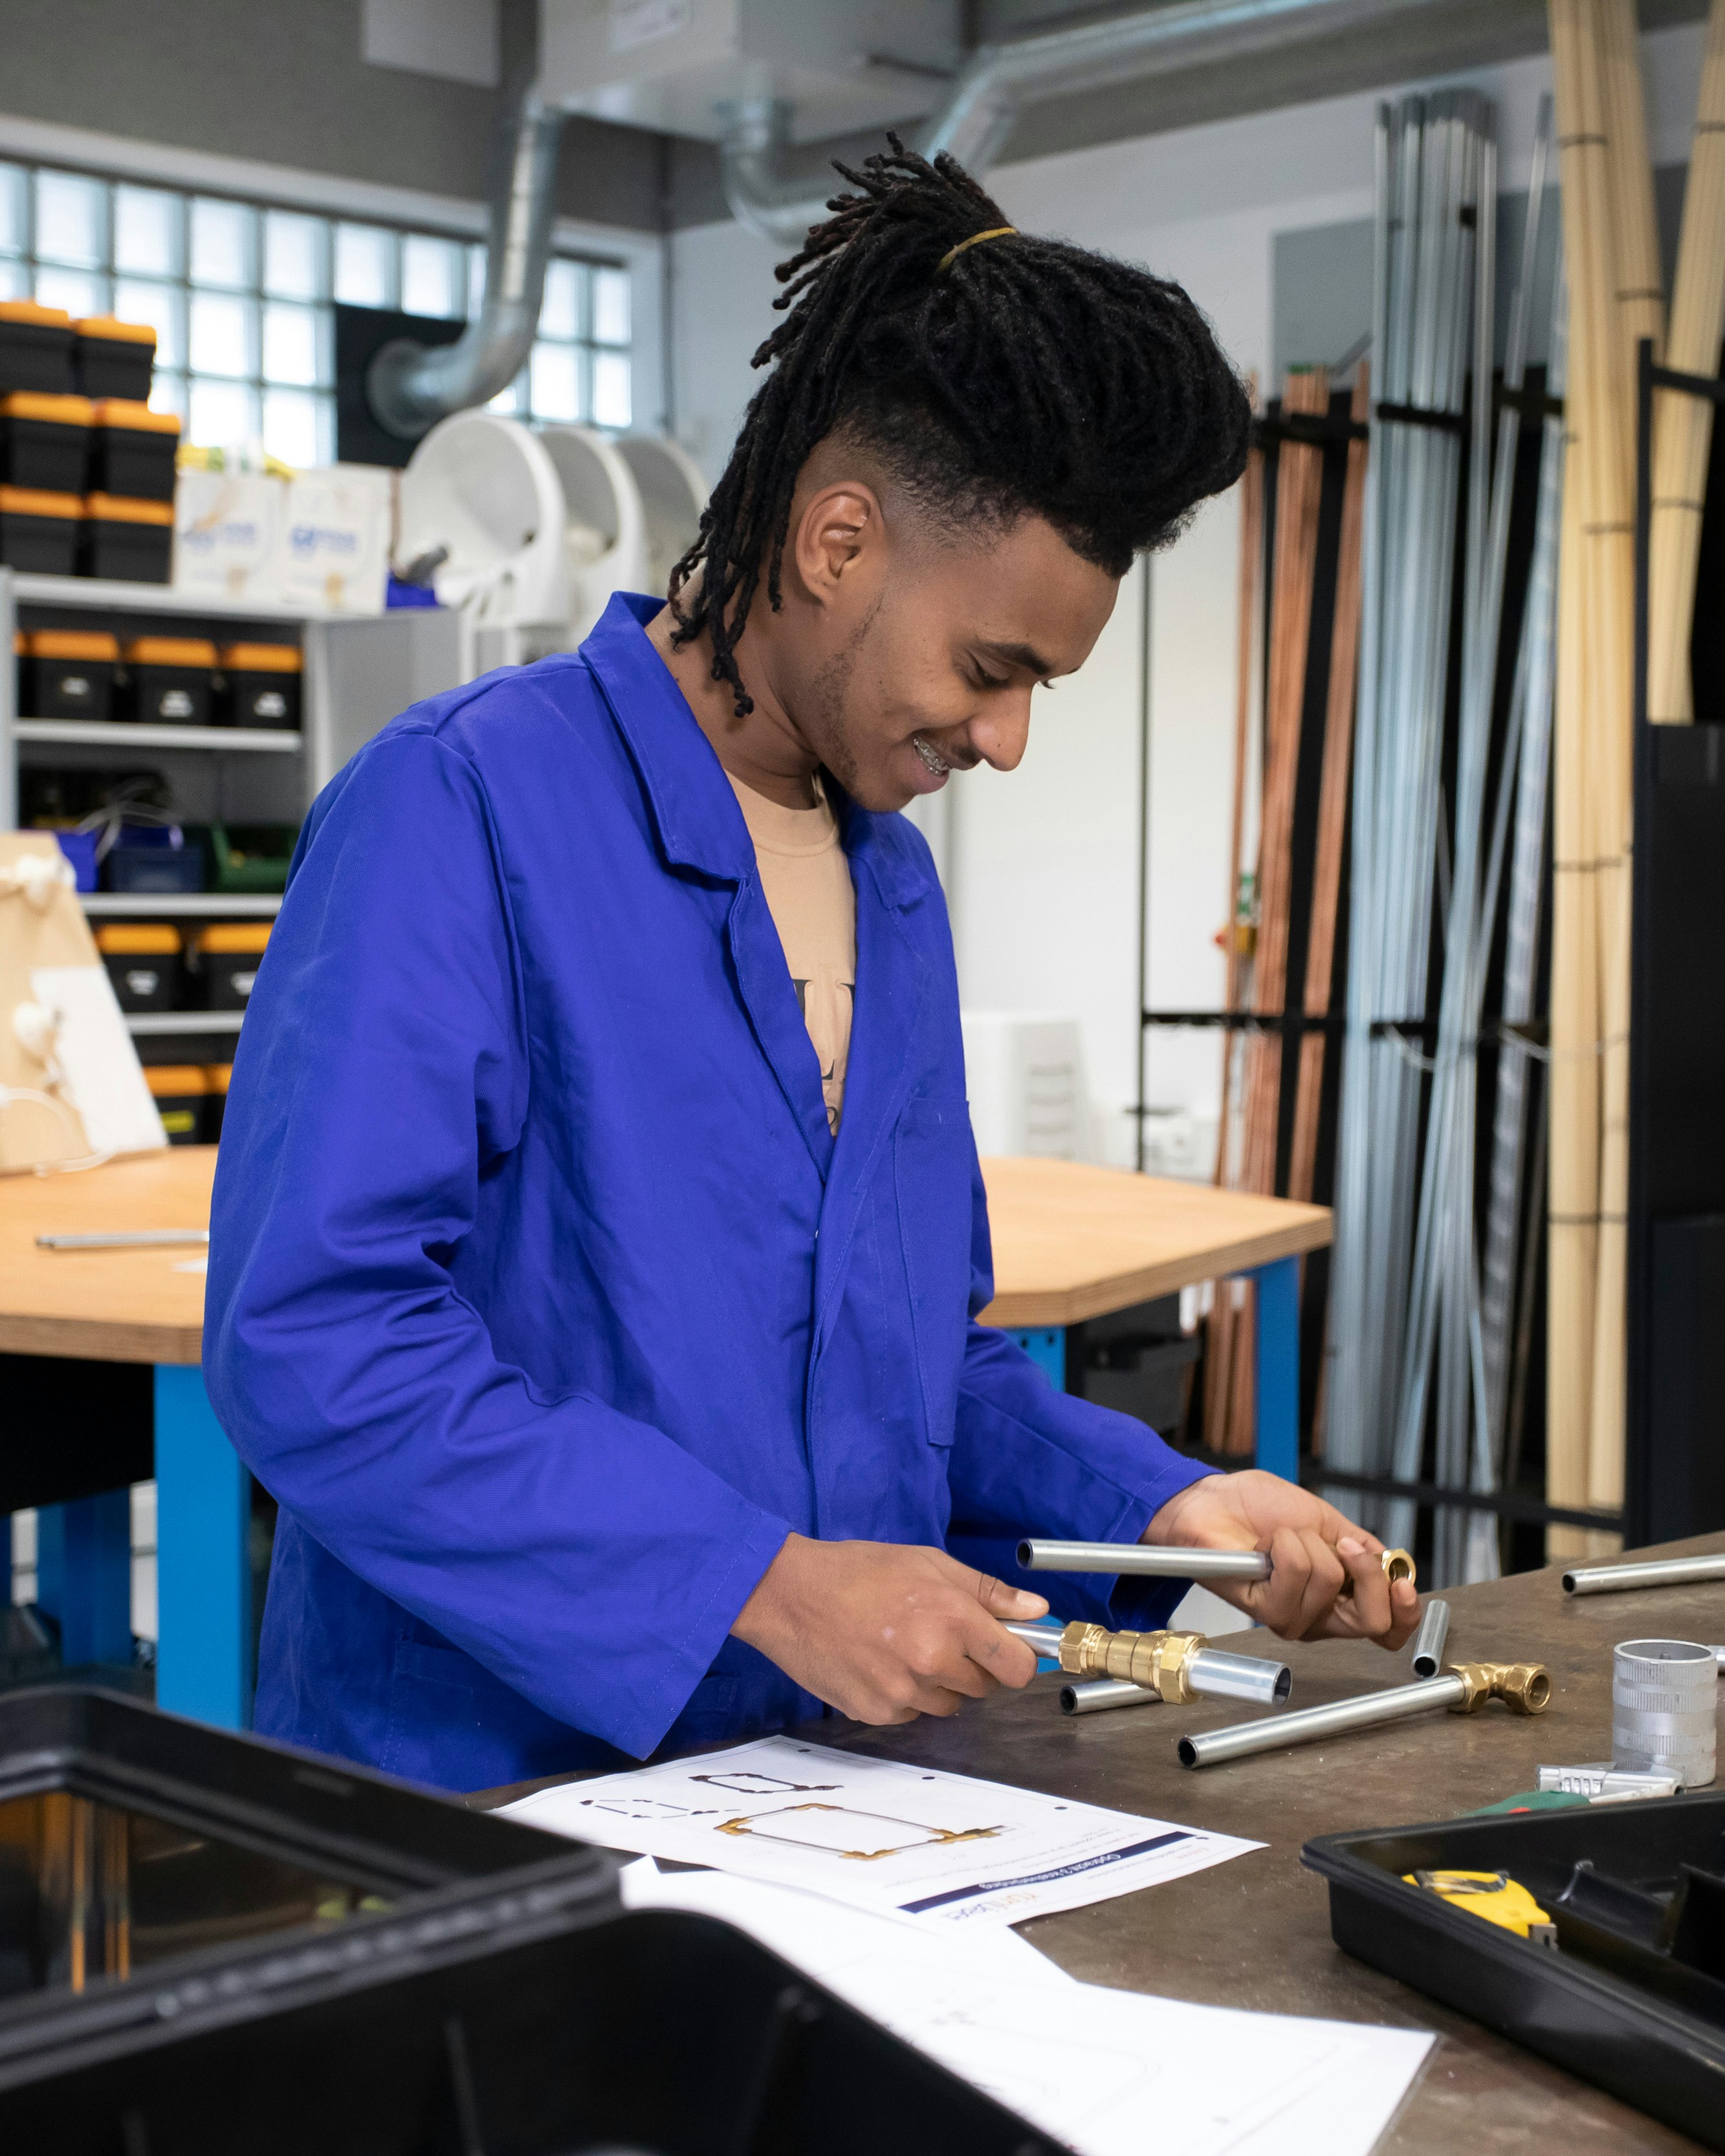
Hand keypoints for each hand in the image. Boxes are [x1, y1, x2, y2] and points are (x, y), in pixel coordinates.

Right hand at [731, 1533, 1048, 1723]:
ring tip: (902, 1646)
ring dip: (937, 1683)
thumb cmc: (857, 1571)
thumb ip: (988, 1591)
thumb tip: (1037, 1610)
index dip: (1016, 1660)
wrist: (789, 1594)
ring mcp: (902, 1691)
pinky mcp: (875, 1712)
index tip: (1007, 1652)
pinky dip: (903, 1695)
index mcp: (952, 1617)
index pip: (1016, 1667)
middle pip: (983, 1688)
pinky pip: (910, 1714)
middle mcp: (931, 1659)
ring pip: (947, 1704)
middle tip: (937, 1635)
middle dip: (971, 1666)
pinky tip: (879, 1663)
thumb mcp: (928, 1562)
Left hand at [1145, 1471, 1419, 1648]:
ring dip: (1307, 1543)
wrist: (1216, 1500)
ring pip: (1330, 1584)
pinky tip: (1267, 1545)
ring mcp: (1293, 1616)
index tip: (1402, 1583)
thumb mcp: (1327, 1522)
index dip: (1405, 1613)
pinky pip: (1295, 1575)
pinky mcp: (1265, 1609)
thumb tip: (1393, 1565)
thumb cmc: (1260, 1508)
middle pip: (1372, 1621)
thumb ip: (1363, 1548)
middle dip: (1365, 1573)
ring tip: (1282, 1537)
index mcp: (1342, 1597)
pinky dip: (1284, 1545)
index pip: (1388, 1628)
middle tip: (1343, 1545)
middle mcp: (1320, 1615)